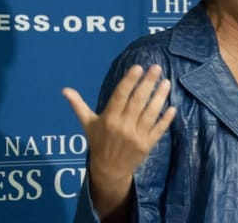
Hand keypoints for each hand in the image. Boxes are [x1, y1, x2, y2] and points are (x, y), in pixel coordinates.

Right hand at [62, 65, 175, 215]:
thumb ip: (78, 105)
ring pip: (150, 113)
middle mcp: (122, 126)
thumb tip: (64, 89)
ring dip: (159, 97)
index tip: (138, 67)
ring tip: (166, 82)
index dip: (129, 81)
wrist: (109, 170)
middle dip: (147, 83)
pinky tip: (173, 107)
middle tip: (156, 67)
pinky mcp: (147, 144)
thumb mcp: (87, 124)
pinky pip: (159, 129)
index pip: (120, 96)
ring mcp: (136, 136)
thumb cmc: (98, 142)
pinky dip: (166, 119)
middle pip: (137, 101)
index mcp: (108, 118)